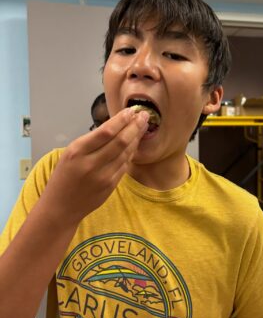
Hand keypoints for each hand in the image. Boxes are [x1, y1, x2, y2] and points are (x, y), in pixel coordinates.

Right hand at [39, 108, 148, 225]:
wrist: (61, 207)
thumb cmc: (64, 176)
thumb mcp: (70, 153)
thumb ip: (91, 141)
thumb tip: (115, 125)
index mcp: (78, 151)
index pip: (106, 132)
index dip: (121, 120)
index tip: (131, 110)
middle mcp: (91, 163)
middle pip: (120, 141)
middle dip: (135, 126)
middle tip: (144, 115)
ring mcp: (103, 176)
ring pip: (126, 153)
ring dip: (136, 138)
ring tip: (143, 126)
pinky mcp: (111, 186)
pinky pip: (125, 165)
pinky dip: (132, 152)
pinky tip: (135, 144)